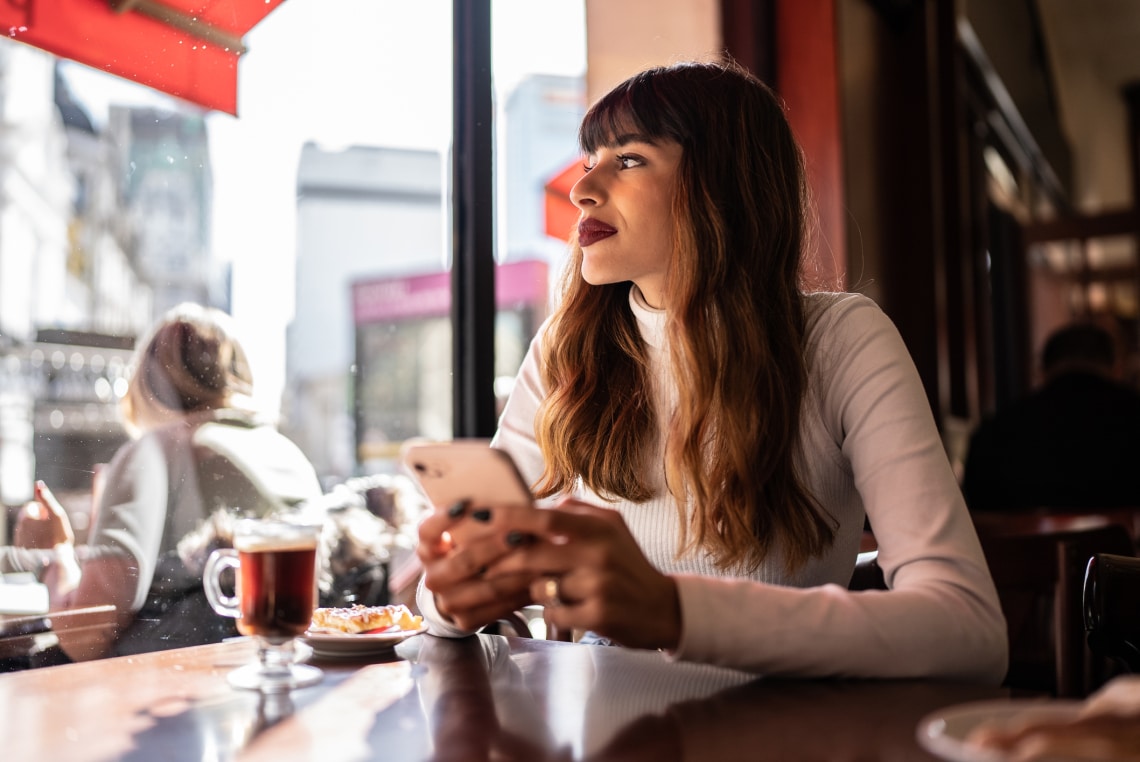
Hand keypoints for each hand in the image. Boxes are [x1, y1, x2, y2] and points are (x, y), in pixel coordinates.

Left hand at [14, 481, 74, 548]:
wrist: (54, 564)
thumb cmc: (58, 537)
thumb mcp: (57, 514)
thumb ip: (46, 498)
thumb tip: (38, 483)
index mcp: (26, 517)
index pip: (34, 505)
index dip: (45, 510)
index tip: (51, 519)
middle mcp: (19, 528)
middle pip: (31, 517)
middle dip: (41, 520)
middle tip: (52, 529)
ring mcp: (19, 540)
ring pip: (30, 530)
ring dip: (39, 531)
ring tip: (50, 540)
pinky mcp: (21, 552)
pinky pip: (29, 541)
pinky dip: (36, 542)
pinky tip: (45, 547)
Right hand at [415, 501, 534, 630]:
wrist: (463, 590)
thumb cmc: (472, 547)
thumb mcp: (466, 531)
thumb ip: (480, 516)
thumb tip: (509, 493)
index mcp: (428, 547)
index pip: (428, 530)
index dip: (444, 517)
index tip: (466, 502)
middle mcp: (433, 576)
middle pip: (463, 561)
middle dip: (495, 547)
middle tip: (519, 533)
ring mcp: (447, 601)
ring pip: (486, 587)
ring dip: (515, 572)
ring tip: (538, 557)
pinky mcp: (466, 620)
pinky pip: (498, 606)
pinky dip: (520, 591)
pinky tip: (538, 578)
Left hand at [485, 498, 681, 649]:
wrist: (664, 609)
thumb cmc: (630, 567)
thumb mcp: (613, 530)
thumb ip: (580, 513)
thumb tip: (544, 502)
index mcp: (599, 528)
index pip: (547, 518)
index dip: (512, 517)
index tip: (484, 516)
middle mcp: (599, 553)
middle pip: (533, 555)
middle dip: (502, 562)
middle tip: (484, 567)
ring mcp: (599, 585)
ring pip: (541, 587)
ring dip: (538, 591)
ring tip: (559, 591)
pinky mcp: (598, 615)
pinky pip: (554, 613)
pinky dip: (554, 613)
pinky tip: (572, 610)